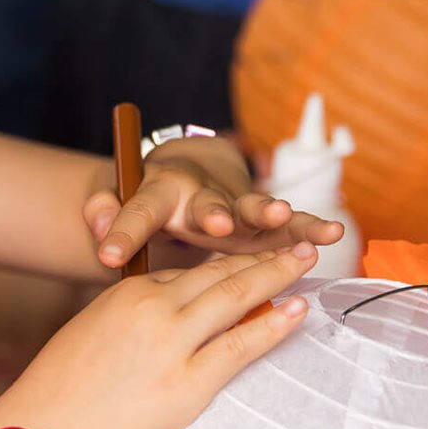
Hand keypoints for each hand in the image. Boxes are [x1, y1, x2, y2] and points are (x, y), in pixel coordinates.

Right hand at [0, 246, 318, 428]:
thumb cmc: (57, 394)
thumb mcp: (89, 335)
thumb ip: (126, 321)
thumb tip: (159, 324)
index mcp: (126, 294)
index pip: (185, 275)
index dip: (225, 267)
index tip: (252, 260)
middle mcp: (152, 307)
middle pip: (218, 273)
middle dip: (262, 256)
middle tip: (297, 242)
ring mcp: (172, 342)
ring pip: (235, 296)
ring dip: (277, 274)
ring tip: (306, 259)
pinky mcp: (188, 382)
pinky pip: (241, 345)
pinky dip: (273, 324)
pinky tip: (298, 310)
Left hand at [84, 136, 343, 270]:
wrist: (192, 172)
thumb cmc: (149, 199)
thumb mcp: (119, 201)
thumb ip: (103, 210)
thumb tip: (95, 224)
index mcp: (159, 193)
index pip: (137, 212)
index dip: (122, 232)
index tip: (108, 256)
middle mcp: (201, 194)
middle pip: (205, 204)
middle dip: (212, 213)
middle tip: (215, 223)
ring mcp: (237, 205)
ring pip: (254, 208)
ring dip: (268, 211)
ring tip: (281, 214)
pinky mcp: (265, 219)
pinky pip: (290, 224)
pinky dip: (309, 227)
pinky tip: (332, 234)